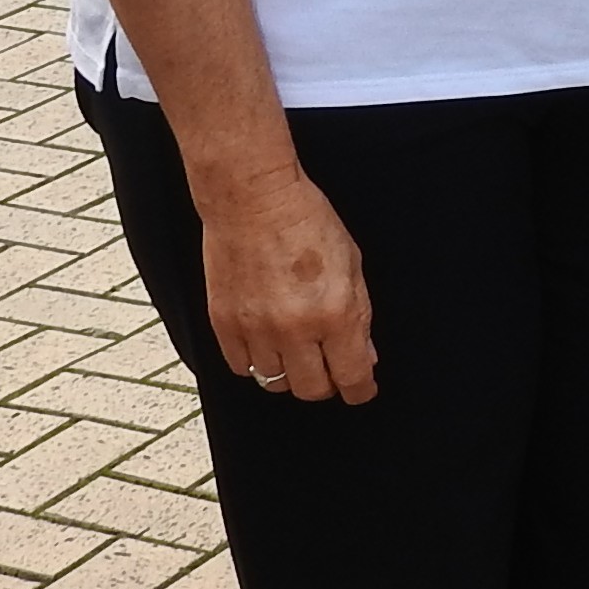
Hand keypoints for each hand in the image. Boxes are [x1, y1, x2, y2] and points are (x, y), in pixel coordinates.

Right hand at [199, 163, 377, 403]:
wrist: (252, 199)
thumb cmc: (305, 221)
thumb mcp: (352, 264)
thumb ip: (359, 316)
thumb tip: (364, 356)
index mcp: (334, 313)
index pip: (351, 377)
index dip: (360, 390)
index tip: (360, 390)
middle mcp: (294, 329)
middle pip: (312, 389)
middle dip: (326, 384)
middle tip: (328, 368)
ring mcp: (255, 329)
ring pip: (275, 382)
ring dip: (290, 372)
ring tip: (295, 349)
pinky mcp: (224, 324)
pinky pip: (241, 367)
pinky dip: (256, 362)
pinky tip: (266, 343)